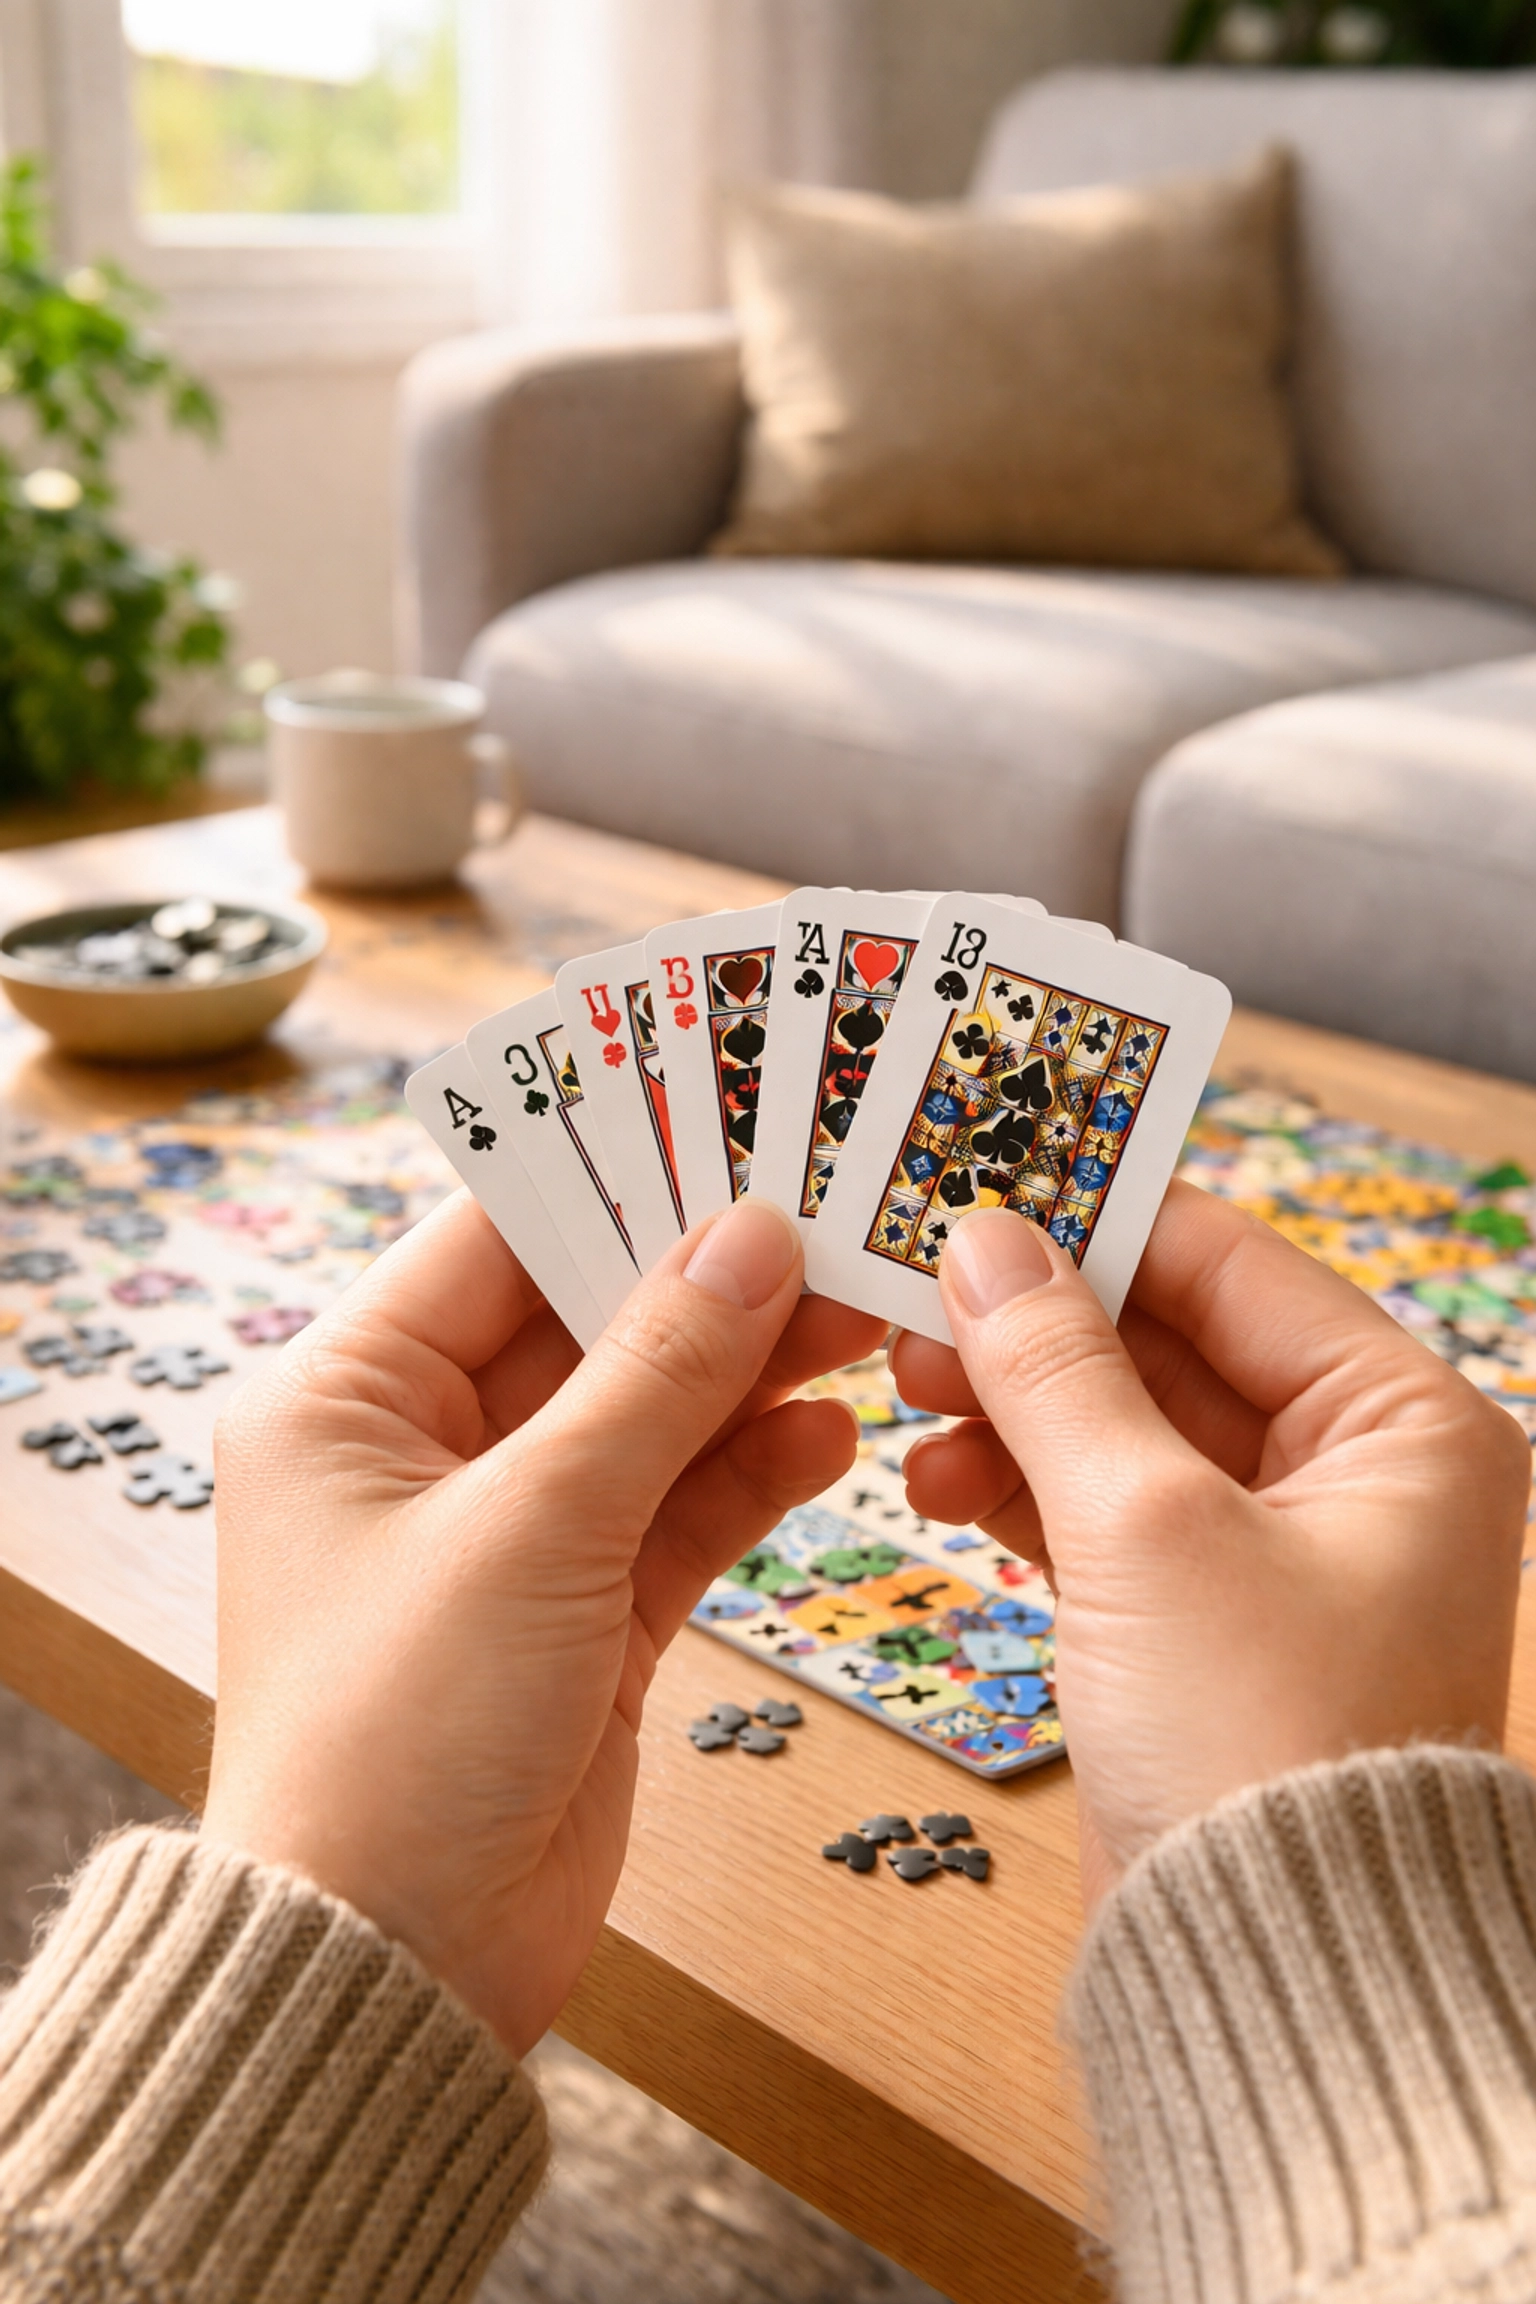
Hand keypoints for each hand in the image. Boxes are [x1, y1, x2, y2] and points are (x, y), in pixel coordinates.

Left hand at [203, 1191, 882, 2053]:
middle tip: (835, 1211)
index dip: (617, 1177)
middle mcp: (424, 1450)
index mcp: (350, 1396)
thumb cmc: (399, 1735)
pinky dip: (752, 1470)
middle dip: (710, 1276)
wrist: (398, 1968)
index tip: (734, 1122)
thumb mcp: (533, 1525)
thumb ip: (657, 1376)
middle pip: (589, 1319)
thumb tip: (751, 1237)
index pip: (497, 1239)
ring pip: (650, 1413)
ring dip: (750, 1368)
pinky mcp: (586, 1614)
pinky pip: (680, 1507)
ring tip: (864, 1306)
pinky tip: (832, 1429)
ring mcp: (512, 1532)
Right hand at [892, 1184, 1529, 1907]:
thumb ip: (1058, 1369)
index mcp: (1402, 1424)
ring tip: (903, 1388)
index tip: (981, 1181)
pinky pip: (1102, 1511)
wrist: (1264, 1974)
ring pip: (1121, 1427)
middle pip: (1168, 1341)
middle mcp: (1355, 1476)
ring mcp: (1275, 1552)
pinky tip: (934, 1474)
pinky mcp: (1203, 1621)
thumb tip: (985, 1243)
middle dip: (1035, 1322)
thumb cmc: (1263, 1750)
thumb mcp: (1146, 1526)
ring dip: (1012, 1403)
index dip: (1099, 1219)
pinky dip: (1020, 1486)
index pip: (1234, 1264)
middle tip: (913, 1293)